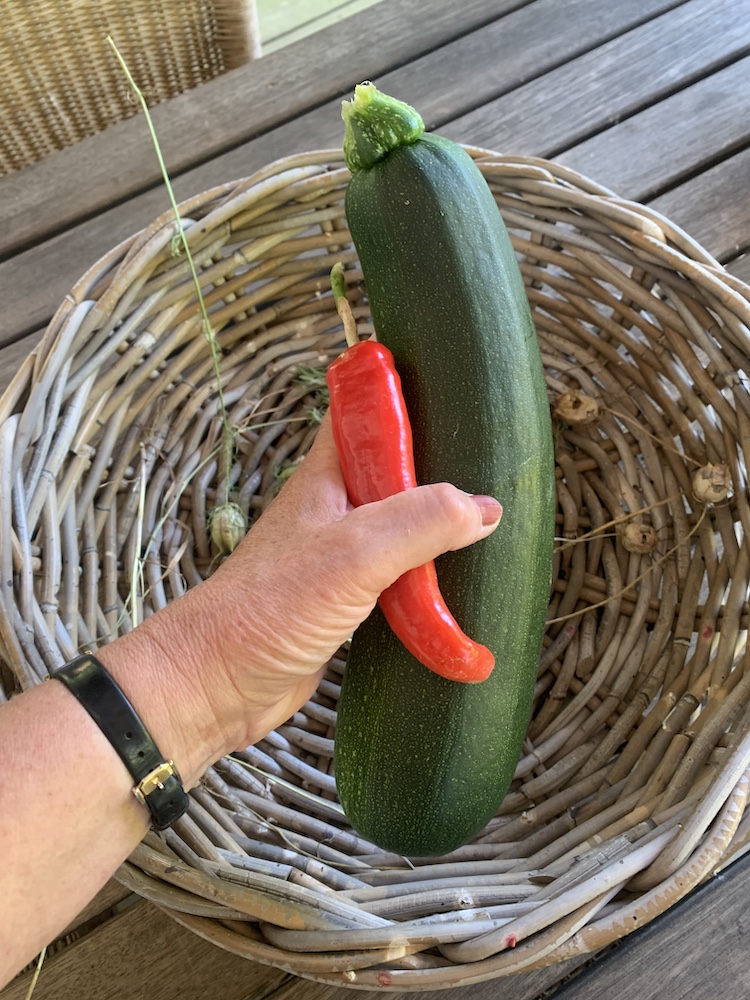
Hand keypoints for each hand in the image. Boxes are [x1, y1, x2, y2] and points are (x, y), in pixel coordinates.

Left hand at [102, 415, 501, 783]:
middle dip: (439, 470)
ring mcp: (340, 556)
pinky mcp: (346, 601)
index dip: (400, 393)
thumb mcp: (354, 553)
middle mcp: (334, 509)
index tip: (453, 388)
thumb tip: (484, 508)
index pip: (362, 412)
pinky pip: (397, 580)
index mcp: (327, 477)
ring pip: (401, 530)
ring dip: (436, 533)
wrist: (218, 684)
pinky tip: (455, 593)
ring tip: (490, 529)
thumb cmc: (268, 608)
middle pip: (395, 473)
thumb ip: (419, 522)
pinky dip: (426, 584)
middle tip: (495, 468)